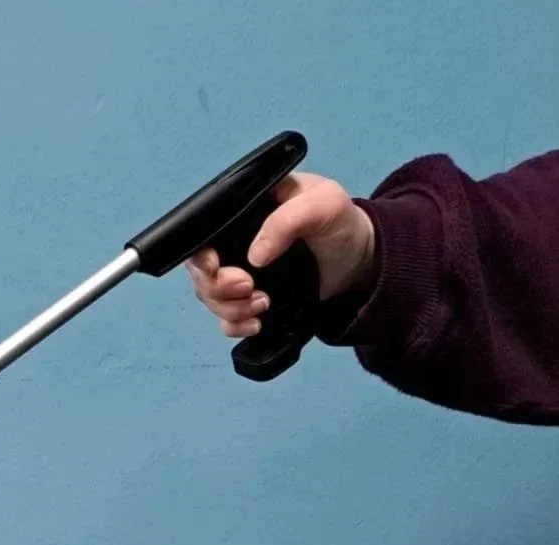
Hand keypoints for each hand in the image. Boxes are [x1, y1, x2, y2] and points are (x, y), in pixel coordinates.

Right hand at [186, 171, 376, 336]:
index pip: (204, 233)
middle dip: (218, 287)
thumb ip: (288, 220)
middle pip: (201, 272)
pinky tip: (257, 323)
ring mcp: (239, 274)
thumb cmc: (339, 221)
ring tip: (263, 305)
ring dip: (230, 309)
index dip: (200, 255)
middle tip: (249, 288)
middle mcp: (233, 244)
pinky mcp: (248, 301)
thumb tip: (254, 257)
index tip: (216, 268)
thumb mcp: (323, 204)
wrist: (357, 259)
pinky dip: (235, 326)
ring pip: (210, 299)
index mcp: (244, 212)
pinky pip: (225, 321)